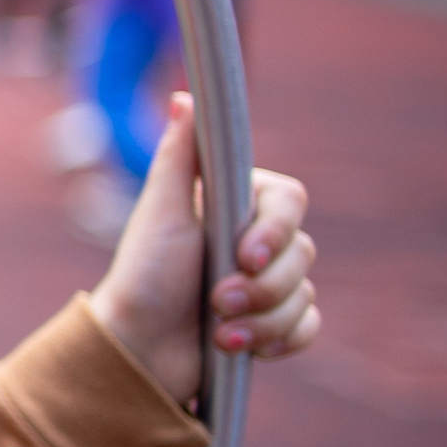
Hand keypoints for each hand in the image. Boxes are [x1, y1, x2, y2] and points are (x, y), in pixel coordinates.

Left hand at [89, 92, 319, 404]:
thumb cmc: (144, 277)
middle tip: (215, 301)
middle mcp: (254, 239)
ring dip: (263, 319)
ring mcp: (266, 282)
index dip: (275, 230)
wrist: (137, 350)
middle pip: (303, 252)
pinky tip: (244, 347)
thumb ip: (180, 157)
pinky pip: (308, 326)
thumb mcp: (160, 213)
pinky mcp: (273, 322)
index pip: (290, 200)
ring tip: (218, 332)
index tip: (246, 254)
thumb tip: (186, 97)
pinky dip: (281, 339)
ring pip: (304, 294)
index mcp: (233, 205)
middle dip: (260, 286)